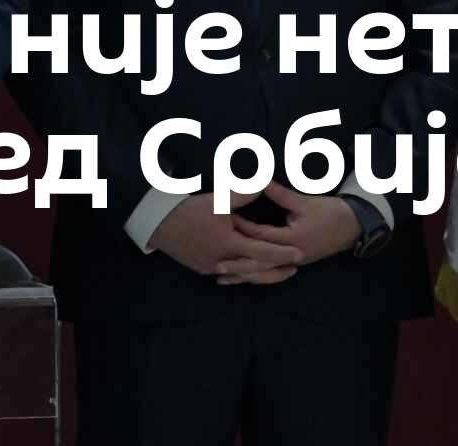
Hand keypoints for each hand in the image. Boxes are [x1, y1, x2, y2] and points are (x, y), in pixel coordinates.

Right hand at [149, 190, 300, 283]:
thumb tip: (263, 183)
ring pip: (242, 275)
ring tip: (276, 271)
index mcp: (229, 244)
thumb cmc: (188, 210)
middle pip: (256, 271)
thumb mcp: (217, 200)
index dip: (282, 254)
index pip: (263, 252)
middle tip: (294, 269)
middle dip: (276, 270)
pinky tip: (249, 272)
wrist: (158, 223)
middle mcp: (222, 261)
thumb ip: (243, 195)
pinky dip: (241, 274)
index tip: (299, 254)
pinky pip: (227, 274)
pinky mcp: (202, 268)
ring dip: (261, 274)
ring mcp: (211, 268)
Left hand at [227, 183, 360, 277]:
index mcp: (293, 240)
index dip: (242, 229)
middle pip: (260, 263)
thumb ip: (279, 194)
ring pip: (265, 273)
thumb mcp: (304, 202)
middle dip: (238, 265)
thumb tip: (260, 180)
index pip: (263, 236)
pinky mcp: (295, 263)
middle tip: (216, 265)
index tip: (223, 223)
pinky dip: (256, 275)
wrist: (354, 227)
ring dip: (244, 275)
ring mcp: (295, 262)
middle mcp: (292, 255)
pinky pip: (272, 272)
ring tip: (222, 278)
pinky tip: (243, 278)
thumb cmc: (330, 213)